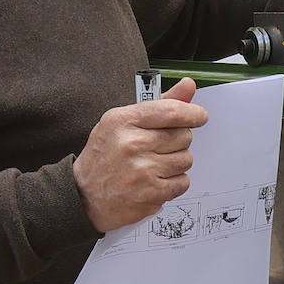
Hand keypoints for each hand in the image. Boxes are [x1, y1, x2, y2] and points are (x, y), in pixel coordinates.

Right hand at [73, 77, 207, 231]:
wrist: (84, 198)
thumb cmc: (104, 158)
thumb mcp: (122, 123)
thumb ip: (159, 104)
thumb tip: (188, 85)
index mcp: (123, 120)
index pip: (171, 110)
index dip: (192, 113)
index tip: (199, 116)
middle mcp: (132, 143)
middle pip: (184, 135)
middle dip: (178, 141)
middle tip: (159, 148)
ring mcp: (142, 170)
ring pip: (186, 159)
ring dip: (176, 163)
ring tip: (154, 166)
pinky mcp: (151, 192)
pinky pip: (183, 182)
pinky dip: (174, 183)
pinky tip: (156, 181)